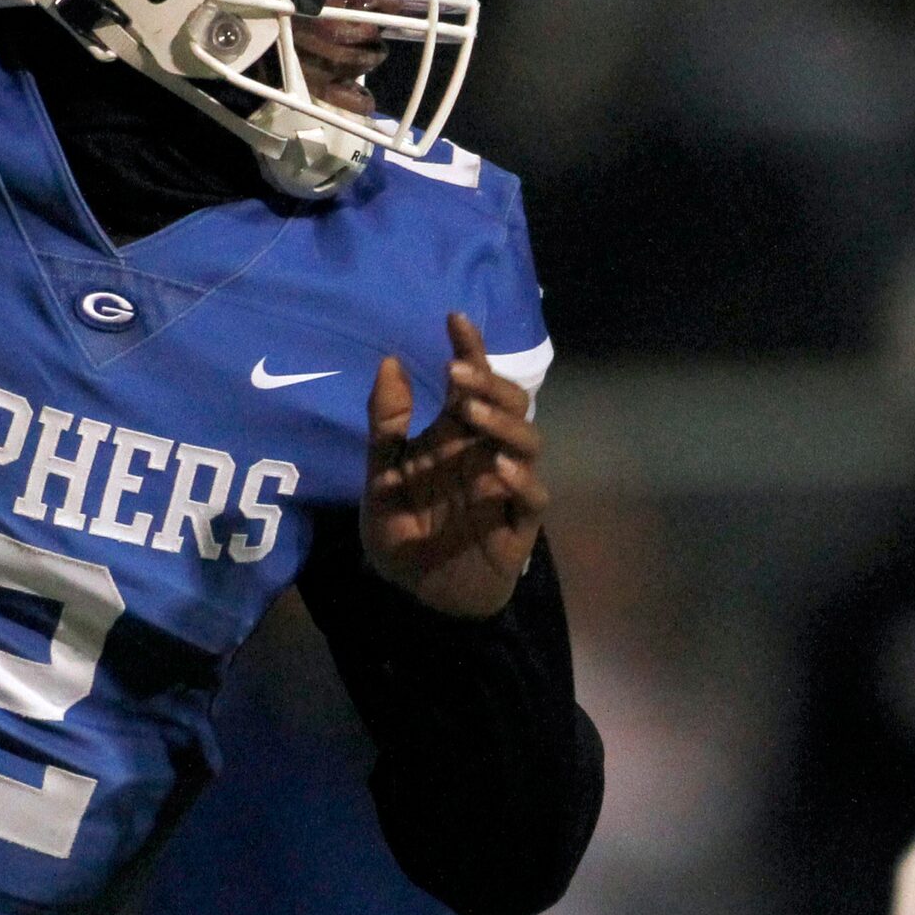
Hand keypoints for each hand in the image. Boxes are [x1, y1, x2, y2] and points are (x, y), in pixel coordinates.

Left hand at [363, 313, 547, 617]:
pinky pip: (534, 498)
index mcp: (456, 436)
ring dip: (502, 422)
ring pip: (528, 441)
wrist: (414, 596)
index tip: (454, 318)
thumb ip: (385, 424)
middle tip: (455, 372)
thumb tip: (390, 361)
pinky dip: (521, 480)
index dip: (471, 348)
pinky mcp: (519, 526)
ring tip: (469, 411)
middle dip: (488, 382)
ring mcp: (508, 487)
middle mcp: (487, 453)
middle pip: (510, 403)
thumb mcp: (380, 476)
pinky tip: (497, 469)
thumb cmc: (403, 533)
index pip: (472, 383)